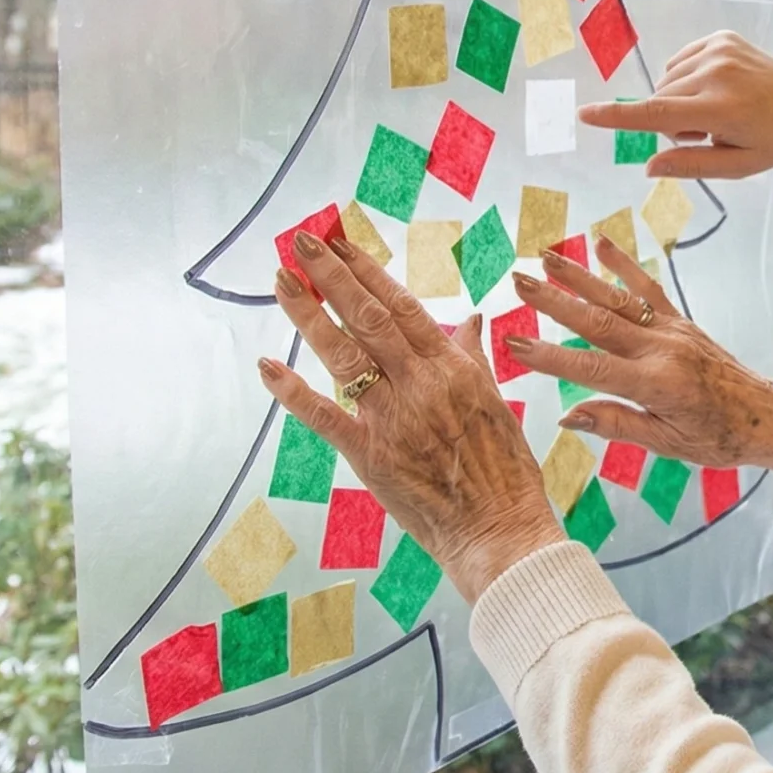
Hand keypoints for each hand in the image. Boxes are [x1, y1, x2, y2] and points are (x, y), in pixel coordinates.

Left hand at [257, 232, 563, 601]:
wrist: (500, 530)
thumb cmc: (504, 471)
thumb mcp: (496, 402)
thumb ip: (474, 359)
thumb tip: (469, 321)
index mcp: (454, 368)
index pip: (403, 306)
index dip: (369, 272)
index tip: (343, 244)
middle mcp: (422, 384)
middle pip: (369, 318)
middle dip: (332, 276)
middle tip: (303, 242)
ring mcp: (394, 418)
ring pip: (344, 355)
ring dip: (309, 315)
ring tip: (283, 280)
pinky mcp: (370, 455)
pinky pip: (325, 416)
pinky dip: (293, 390)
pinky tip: (268, 365)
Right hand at [510, 236, 772, 488]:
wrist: (764, 415)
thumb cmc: (716, 438)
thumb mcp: (667, 444)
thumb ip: (617, 424)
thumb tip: (567, 416)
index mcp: (657, 385)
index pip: (592, 368)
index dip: (551, 357)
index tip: (514, 344)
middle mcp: (663, 350)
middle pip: (598, 321)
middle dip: (554, 301)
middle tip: (517, 281)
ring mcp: (673, 331)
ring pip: (618, 299)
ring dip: (580, 276)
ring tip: (545, 256)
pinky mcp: (681, 321)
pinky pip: (649, 289)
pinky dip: (624, 265)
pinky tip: (601, 243)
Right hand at [576, 31, 772, 179]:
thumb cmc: (772, 141)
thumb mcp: (738, 166)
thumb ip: (691, 165)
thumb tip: (647, 167)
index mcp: (723, 110)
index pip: (659, 115)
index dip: (619, 117)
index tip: (586, 114)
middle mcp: (719, 74)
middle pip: (660, 102)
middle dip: (671, 123)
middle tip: (708, 134)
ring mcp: (720, 50)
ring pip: (666, 83)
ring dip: (678, 102)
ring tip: (715, 111)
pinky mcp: (721, 37)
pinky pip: (678, 63)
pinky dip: (687, 81)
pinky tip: (716, 89)